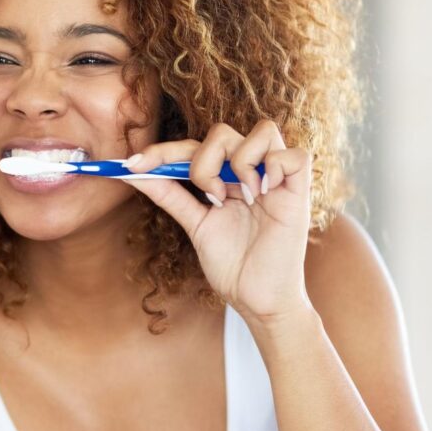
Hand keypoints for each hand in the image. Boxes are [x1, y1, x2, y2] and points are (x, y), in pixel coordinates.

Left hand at [124, 120, 312, 323]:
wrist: (256, 300)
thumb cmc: (231, 264)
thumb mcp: (194, 224)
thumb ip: (169, 195)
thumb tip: (132, 172)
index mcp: (226, 177)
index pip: (193, 146)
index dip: (162, 151)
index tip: (131, 165)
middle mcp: (251, 172)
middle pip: (223, 132)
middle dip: (203, 162)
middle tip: (210, 197)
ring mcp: (277, 179)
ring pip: (262, 130)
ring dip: (240, 162)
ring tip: (240, 198)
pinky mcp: (300, 193)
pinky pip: (295, 155)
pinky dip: (274, 166)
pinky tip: (262, 194)